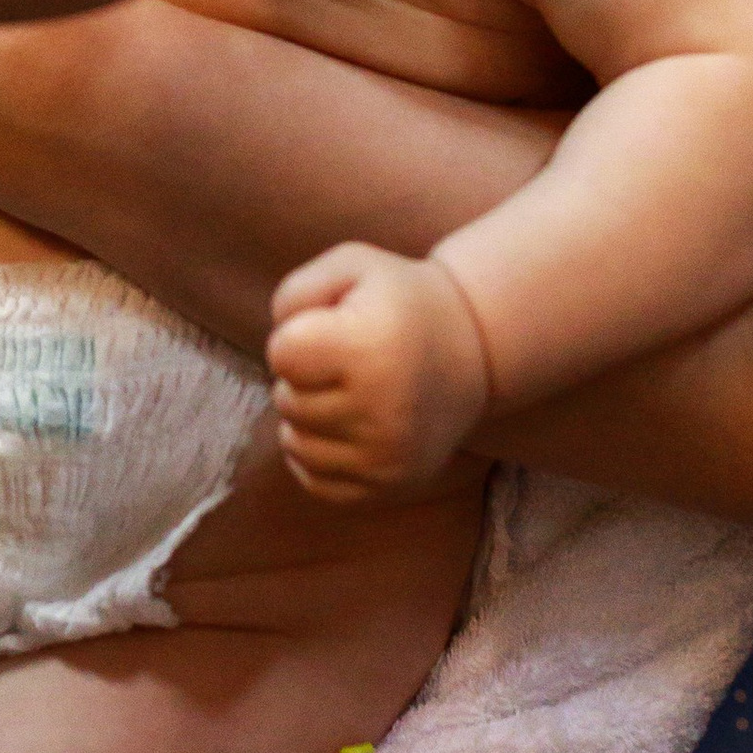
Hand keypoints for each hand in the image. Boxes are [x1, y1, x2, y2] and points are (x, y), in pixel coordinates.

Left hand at [269, 241, 493, 495]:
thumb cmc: (399, 302)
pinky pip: (314, 480)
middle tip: (347, 361)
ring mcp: (388, 457)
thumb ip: (294, 293)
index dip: (298, 334)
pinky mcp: (390, 486)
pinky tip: (346, 426)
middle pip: (286, 400)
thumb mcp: (351, 265)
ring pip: (295, 443)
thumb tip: (277, 354)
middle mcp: (383, 411)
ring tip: (348, 391)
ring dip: (307, 416)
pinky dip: (318, 453)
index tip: (333, 328)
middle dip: (304, 377)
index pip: (281, 354)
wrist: (476, 349)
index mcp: (371, 349)